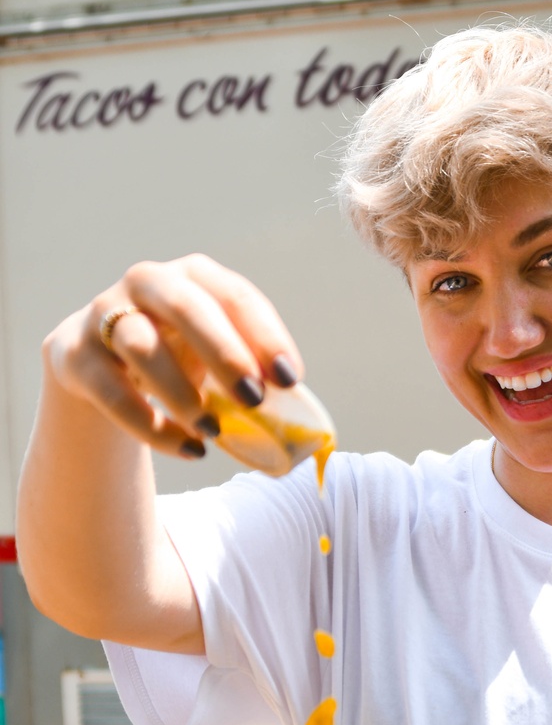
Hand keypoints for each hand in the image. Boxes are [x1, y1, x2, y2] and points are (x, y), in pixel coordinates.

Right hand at [44, 254, 304, 458]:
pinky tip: (189, 449)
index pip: (235, 295)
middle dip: (225, 354)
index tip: (289, 380)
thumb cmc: (177, 357)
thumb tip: (303, 426)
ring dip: (181, 391)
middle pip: (187, 307)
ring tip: (213, 430)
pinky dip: (150, 425)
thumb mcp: (214, 355)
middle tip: (254, 399)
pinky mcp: (75, 355)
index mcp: (194, 275)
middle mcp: (147, 283)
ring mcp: (104, 314)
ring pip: (140, 344)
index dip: (265, 336)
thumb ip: (250, 374)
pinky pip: (110, 389)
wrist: (101, 368)